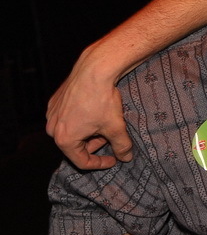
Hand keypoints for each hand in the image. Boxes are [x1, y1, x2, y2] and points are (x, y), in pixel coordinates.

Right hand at [46, 44, 133, 169]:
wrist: (94, 70)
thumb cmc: (102, 100)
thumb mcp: (116, 127)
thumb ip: (121, 146)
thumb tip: (126, 157)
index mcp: (64, 139)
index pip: (82, 161)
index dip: (100, 163)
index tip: (114, 160)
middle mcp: (52, 129)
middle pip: (75, 146)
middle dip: (95, 145)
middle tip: (112, 138)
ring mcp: (52, 114)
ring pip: (72, 131)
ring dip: (89, 133)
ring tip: (106, 124)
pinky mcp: (55, 102)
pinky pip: (68, 118)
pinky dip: (81, 120)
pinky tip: (96, 113)